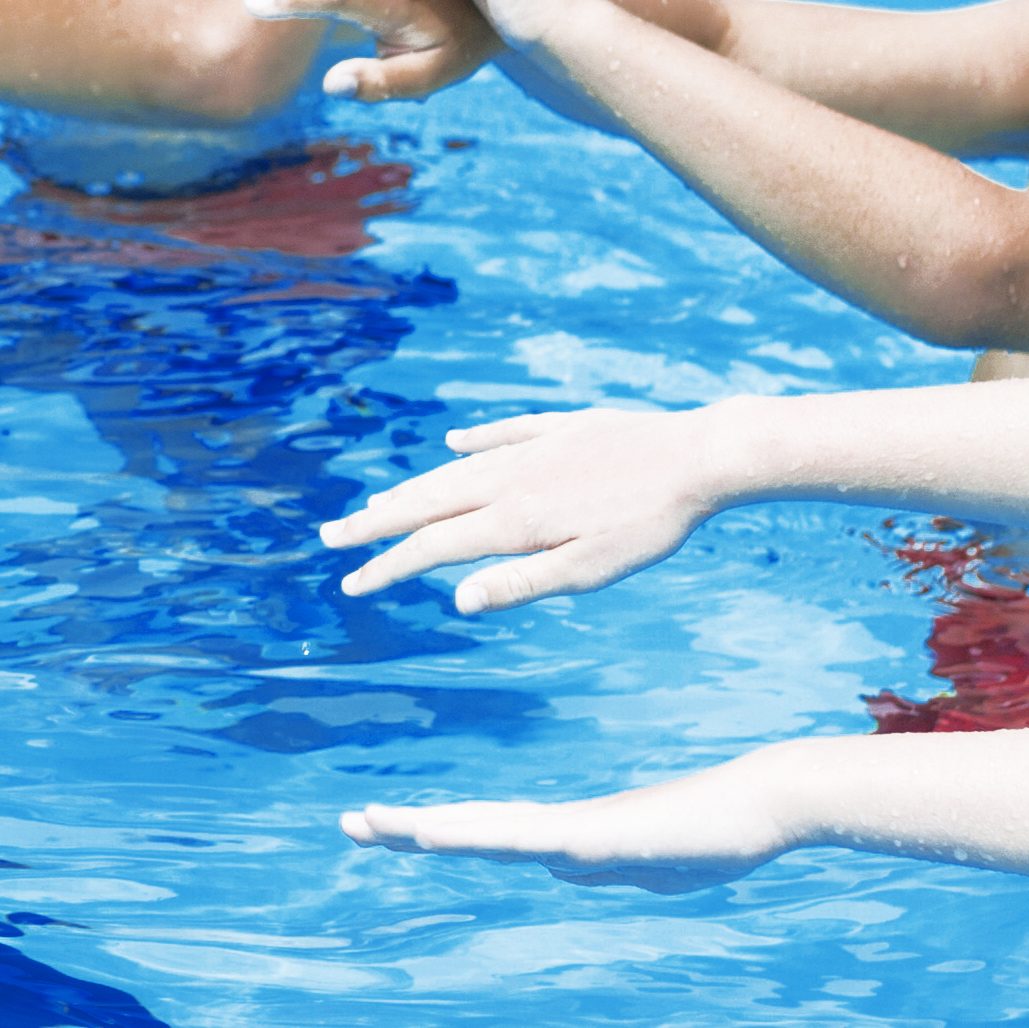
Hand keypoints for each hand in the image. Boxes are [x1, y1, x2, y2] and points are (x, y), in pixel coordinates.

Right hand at [319, 403, 723, 609]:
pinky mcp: (561, 428)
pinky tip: (454, 441)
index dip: (387, 566)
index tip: (350, 583)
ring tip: (381, 500)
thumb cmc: (648, 526)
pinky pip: (502, 433)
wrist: (697, 457)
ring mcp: (533, 448)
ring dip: (413, 486)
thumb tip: (457, 599)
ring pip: (456, 468)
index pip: (432, 546)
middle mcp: (510, 478)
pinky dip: (472, 440)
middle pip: (428, 501)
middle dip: (376, 520)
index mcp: (513, 520)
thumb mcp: (590, 570)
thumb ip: (522, 584)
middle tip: (331, 534)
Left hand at [338, 759, 790, 891]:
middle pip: (473, 829)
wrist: (768, 802)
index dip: (438, 834)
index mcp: (572, 841)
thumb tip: (556, 868)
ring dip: (430, 830)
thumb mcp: (648, 868)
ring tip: (373, 823)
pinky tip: (446, 834)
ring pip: (488, 831)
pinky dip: (483, 837)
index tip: (389, 830)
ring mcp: (579, 831)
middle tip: (349, 822)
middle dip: (411, 828)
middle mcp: (564, 830)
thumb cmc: (719, 830)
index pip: (489, 839)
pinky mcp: (600, 836)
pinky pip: (529, 838)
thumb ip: (599, 866)